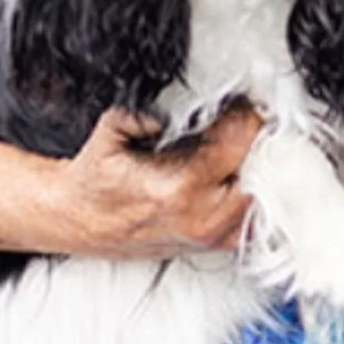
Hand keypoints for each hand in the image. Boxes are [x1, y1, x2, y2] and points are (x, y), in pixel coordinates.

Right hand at [57, 102, 263, 257]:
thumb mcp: (110, 132)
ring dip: (259, 165)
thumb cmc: (94, 180)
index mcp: (180, 188)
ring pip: (265, 194)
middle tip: (244, 116)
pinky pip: (255, 220)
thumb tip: (174, 98)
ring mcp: (211, 237)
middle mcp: (202, 218)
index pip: (241, 140)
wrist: (78, 221)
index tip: (238, 98)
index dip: (244, 112)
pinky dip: (255, 194)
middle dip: (257, 137)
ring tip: (243, 143)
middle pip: (263, 167)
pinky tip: (243, 174)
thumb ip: (140, 110)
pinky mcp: (213, 246)